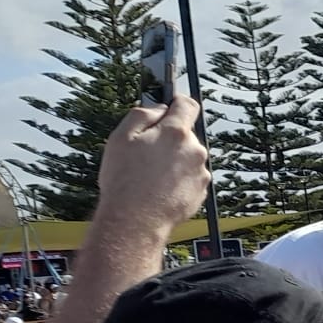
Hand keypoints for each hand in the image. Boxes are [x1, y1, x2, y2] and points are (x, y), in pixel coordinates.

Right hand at [93, 96, 207, 229]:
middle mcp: (194, 150)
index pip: (187, 105)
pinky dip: (177, 179)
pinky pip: (189, 177)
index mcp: (175, 133)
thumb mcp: (121, 137)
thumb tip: (157, 107)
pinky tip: (159, 188)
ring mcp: (200, 172)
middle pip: (185, 134)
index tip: (169, 103)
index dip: (176, 102)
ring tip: (150, 175)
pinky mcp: (201, 191)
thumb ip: (142, 114)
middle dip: (168, 138)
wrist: (135, 221)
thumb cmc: (125, 181)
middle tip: (145, 152)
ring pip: (187, 157)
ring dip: (173, 160)